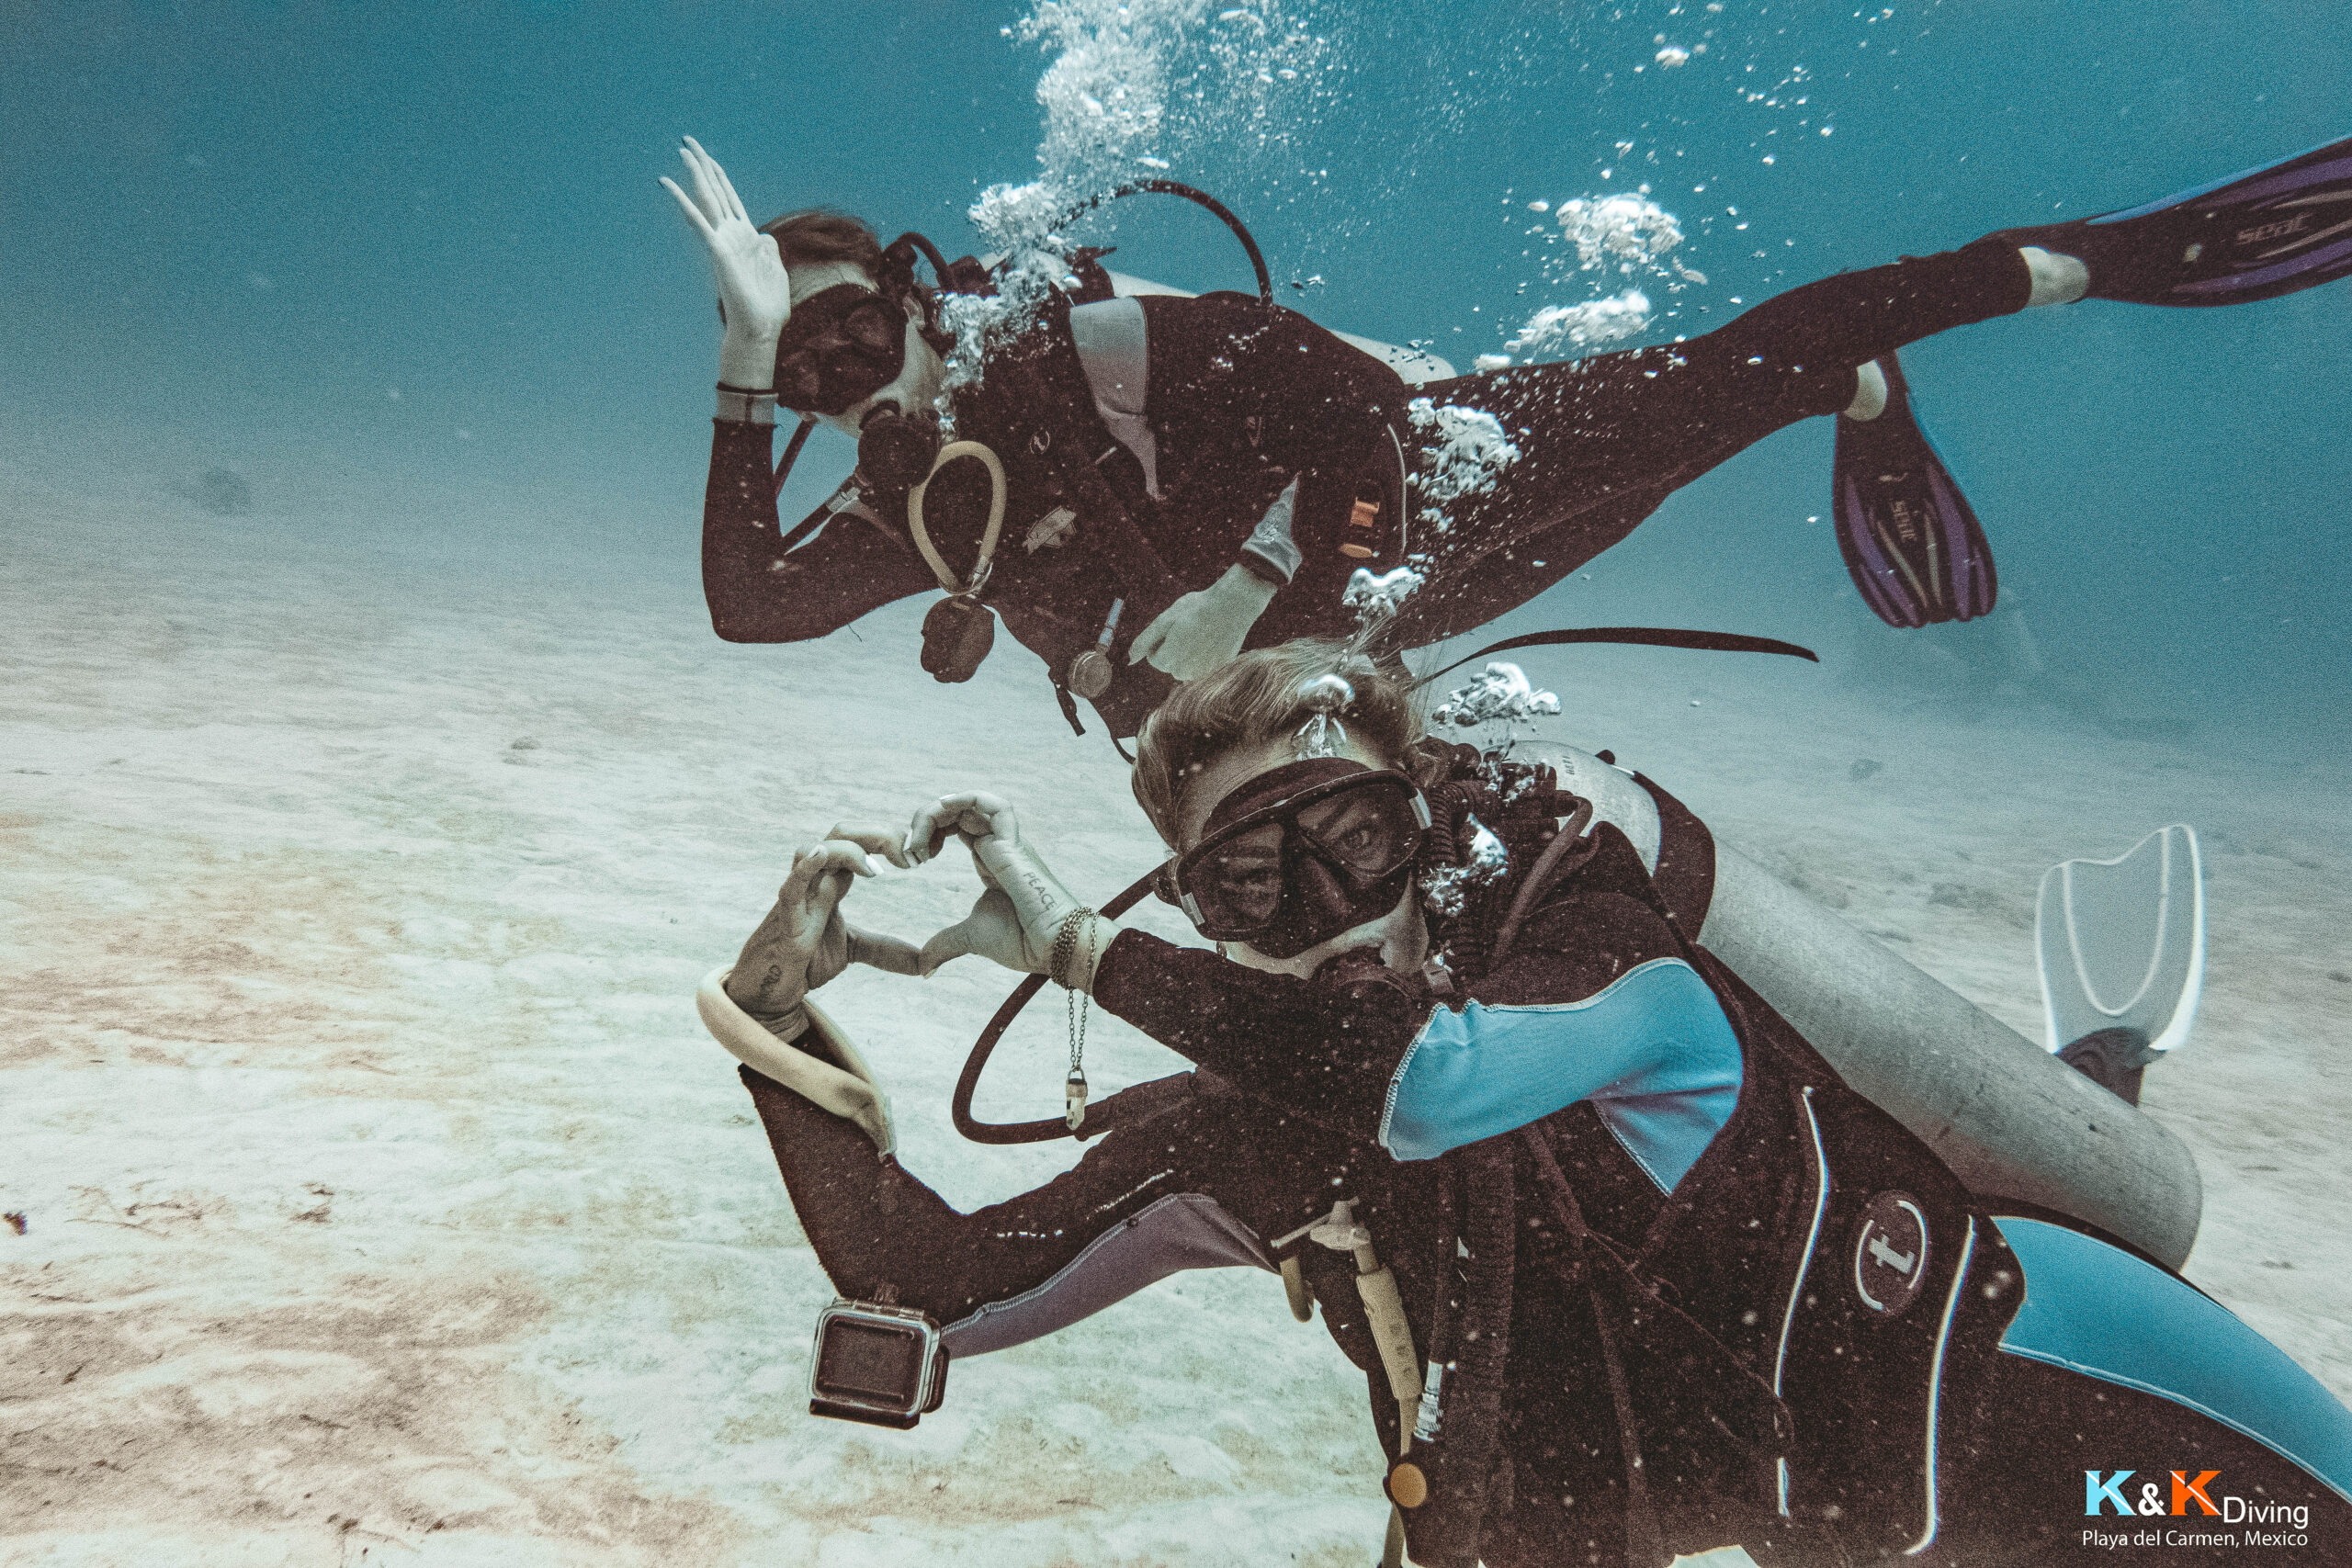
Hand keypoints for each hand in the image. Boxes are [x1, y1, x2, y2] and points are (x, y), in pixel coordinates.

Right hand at [661, 136, 793, 381]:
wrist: (760, 328)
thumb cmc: (767, 307)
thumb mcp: (775, 271)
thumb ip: (768, 251)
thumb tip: (765, 236)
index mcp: (745, 237)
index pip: (730, 198)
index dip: (719, 176)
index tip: (707, 157)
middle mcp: (730, 235)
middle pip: (715, 191)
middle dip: (703, 165)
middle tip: (687, 141)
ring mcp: (722, 241)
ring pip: (706, 199)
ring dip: (695, 174)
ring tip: (683, 150)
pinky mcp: (717, 251)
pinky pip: (698, 222)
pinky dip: (683, 202)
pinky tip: (669, 184)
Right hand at [725, 826, 920, 1027]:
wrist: (771, 989)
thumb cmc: (806, 959)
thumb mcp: (855, 950)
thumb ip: (888, 950)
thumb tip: (927, 964)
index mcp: (834, 880)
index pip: (863, 841)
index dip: (892, 839)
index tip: (923, 854)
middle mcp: (815, 880)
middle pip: (842, 833)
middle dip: (878, 834)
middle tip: (911, 855)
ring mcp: (798, 897)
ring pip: (814, 849)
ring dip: (848, 850)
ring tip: (878, 871)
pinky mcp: (784, 920)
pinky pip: (790, 887)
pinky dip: (805, 868)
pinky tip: (820, 853)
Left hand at [904, 791, 1085, 975]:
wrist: (1053, 948)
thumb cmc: (1023, 940)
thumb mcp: (970, 938)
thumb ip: (945, 944)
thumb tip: (924, 968)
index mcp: (990, 859)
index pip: (956, 827)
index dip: (930, 833)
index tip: (912, 860)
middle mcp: (999, 845)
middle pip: (959, 811)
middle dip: (927, 819)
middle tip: (910, 849)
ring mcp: (1007, 842)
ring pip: (973, 802)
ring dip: (939, 809)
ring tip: (919, 834)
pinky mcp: (1012, 844)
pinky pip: (992, 805)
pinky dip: (963, 800)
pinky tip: (940, 811)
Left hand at [1128, 563, 1277, 681]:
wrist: (1235, 605)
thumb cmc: (1198, 608)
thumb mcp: (1166, 619)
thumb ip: (1145, 640)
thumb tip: (1129, 660)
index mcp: (1171, 656)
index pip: (1154, 660)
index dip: (1160, 643)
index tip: (1172, 628)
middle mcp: (1187, 670)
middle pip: (1170, 666)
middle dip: (1173, 651)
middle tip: (1187, 629)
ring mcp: (1205, 672)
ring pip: (1186, 669)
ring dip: (1188, 656)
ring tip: (1199, 634)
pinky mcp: (1219, 669)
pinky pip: (1204, 669)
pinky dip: (1204, 657)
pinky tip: (1212, 640)